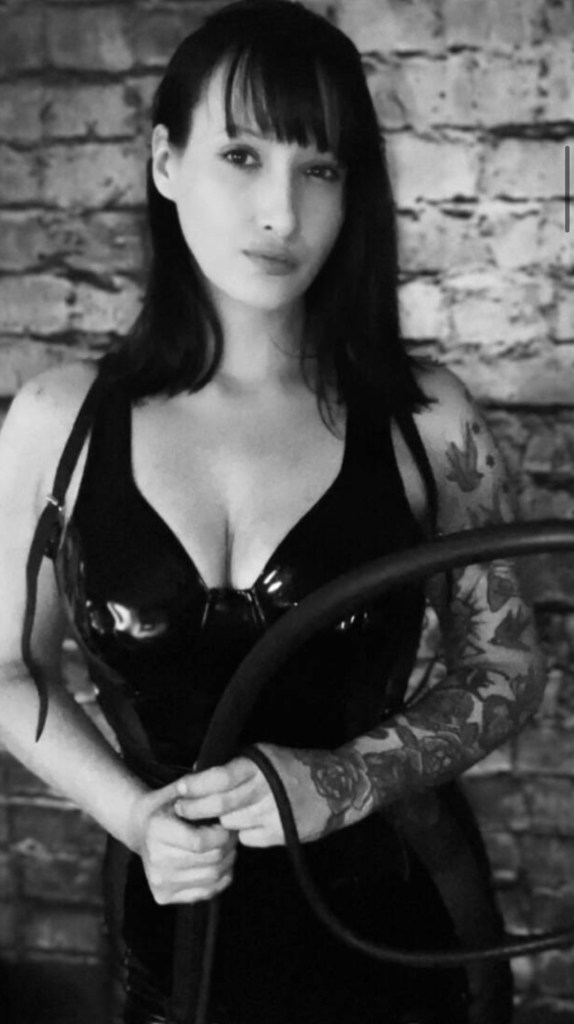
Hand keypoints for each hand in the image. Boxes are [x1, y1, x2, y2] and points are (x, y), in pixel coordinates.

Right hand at [127, 781, 236, 904]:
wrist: (139, 829)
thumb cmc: (163, 806)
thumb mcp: (175, 791)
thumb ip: (194, 788)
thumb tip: (215, 783)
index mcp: (157, 831)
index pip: (200, 842)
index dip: (222, 835)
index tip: (227, 824)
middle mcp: (155, 860)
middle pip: (209, 861)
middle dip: (229, 847)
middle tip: (233, 835)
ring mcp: (159, 881)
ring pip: (211, 878)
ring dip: (228, 862)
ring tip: (226, 848)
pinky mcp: (163, 896)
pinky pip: (205, 893)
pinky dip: (220, 879)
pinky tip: (218, 864)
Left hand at [172, 745, 333, 847]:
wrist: (338, 785)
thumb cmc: (294, 767)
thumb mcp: (266, 756)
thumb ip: (236, 766)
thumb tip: (199, 771)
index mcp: (260, 764)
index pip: (220, 777)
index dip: (196, 786)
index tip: (179, 790)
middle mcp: (266, 788)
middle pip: (220, 804)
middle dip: (195, 809)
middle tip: (181, 810)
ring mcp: (274, 813)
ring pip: (231, 823)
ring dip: (223, 821)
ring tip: (222, 815)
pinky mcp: (281, 833)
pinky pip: (248, 838)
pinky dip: (244, 833)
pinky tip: (250, 822)